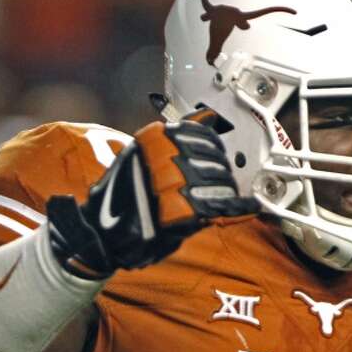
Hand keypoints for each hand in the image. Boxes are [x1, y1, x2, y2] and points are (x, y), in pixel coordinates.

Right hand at [46, 114, 256, 278]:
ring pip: (220, 181)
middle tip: (220, 185)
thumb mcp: (142, 155)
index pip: (203, 134)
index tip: (217, 157)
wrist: (101, 235)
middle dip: (222, 173)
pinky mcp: (183, 210)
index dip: (215, 149)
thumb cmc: (121, 198)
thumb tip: (207, 117)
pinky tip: (249, 206)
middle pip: (215, 159)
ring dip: (226, 192)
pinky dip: (239, 208)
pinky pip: (221, 205)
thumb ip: (175, 137)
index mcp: (154, 137)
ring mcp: (174, 182)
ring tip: (220, 200)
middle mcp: (165, 155)